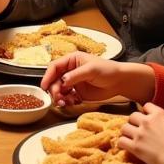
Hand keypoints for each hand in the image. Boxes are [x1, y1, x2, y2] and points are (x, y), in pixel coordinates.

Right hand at [40, 56, 154, 106]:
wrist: (120, 82)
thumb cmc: (107, 70)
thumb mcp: (91, 69)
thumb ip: (75, 75)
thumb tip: (62, 81)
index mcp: (71, 60)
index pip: (54, 67)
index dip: (47, 76)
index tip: (44, 86)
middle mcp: (70, 71)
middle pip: (55, 80)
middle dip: (54, 89)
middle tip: (58, 97)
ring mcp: (73, 83)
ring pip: (59, 90)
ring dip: (59, 97)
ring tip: (64, 102)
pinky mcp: (78, 93)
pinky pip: (67, 98)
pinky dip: (66, 101)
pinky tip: (71, 102)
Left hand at [116, 103, 163, 163]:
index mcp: (160, 114)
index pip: (147, 106)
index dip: (146, 112)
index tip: (148, 118)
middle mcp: (147, 121)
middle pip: (132, 116)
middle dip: (134, 122)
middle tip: (138, 130)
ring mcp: (139, 133)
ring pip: (124, 127)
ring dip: (127, 132)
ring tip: (130, 138)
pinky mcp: (135, 147)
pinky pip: (121, 141)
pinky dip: (122, 144)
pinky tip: (126, 147)